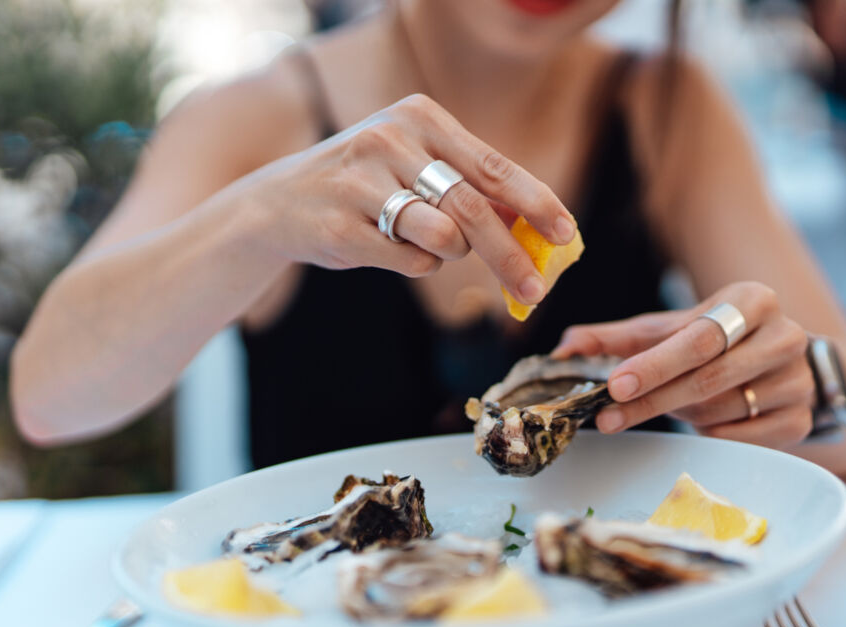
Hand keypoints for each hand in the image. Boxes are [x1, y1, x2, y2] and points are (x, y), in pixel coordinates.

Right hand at [249, 94, 574, 304]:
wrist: (278, 203)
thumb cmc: (367, 185)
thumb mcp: (416, 164)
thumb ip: (472, 187)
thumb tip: (537, 225)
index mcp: (419, 118)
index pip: (493, 165)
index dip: (536, 202)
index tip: (566, 232)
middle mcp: (389, 141)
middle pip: (473, 209)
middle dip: (510, 256)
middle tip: (535, 291)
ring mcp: (361, 183)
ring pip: (442, 239)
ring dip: (449, 254)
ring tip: (426, 242)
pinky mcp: (341, 226)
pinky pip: (408, 261)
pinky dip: (414, 264)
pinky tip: (388, 246)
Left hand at [552, 282, 814, 448]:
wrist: (781, 361)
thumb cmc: (715, 340)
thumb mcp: (669, 330)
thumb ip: (617, 338)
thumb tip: (563, 350)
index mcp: (754, 300)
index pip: (698, 338)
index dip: (653, 365)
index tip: (613, 385)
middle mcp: (786, 336)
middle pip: (708, 377)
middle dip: (652, 399)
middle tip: (608, 416)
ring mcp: (797, 381)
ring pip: (720, 409)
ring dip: (680, 412)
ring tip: (666, 403)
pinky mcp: (801, 420)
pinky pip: (738, 437)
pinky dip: (708, 431)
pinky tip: (699, 416)